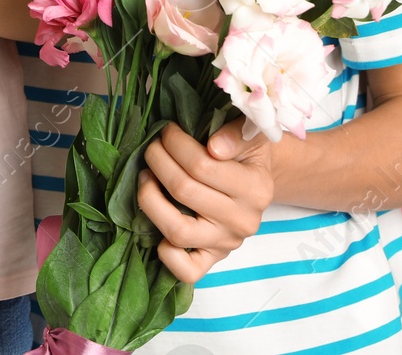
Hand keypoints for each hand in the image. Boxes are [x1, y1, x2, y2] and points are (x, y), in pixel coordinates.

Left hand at [137, 121, 274, 281]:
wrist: (255, 184)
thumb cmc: (246, 155)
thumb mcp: (250, 135)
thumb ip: (236, 134)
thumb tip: (214, 146)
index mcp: (256, 188)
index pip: (202, 166)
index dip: (175, 144)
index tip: (166, 131)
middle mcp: (243, 221)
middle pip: (184, 191)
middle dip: (159, 162)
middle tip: (152, 148)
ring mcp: (226, 244)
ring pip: (177, 230)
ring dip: (150, 199)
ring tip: (145, 176)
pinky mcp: (212, 260)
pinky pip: (186, 270)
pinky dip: (166, 253)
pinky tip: (157, 223)